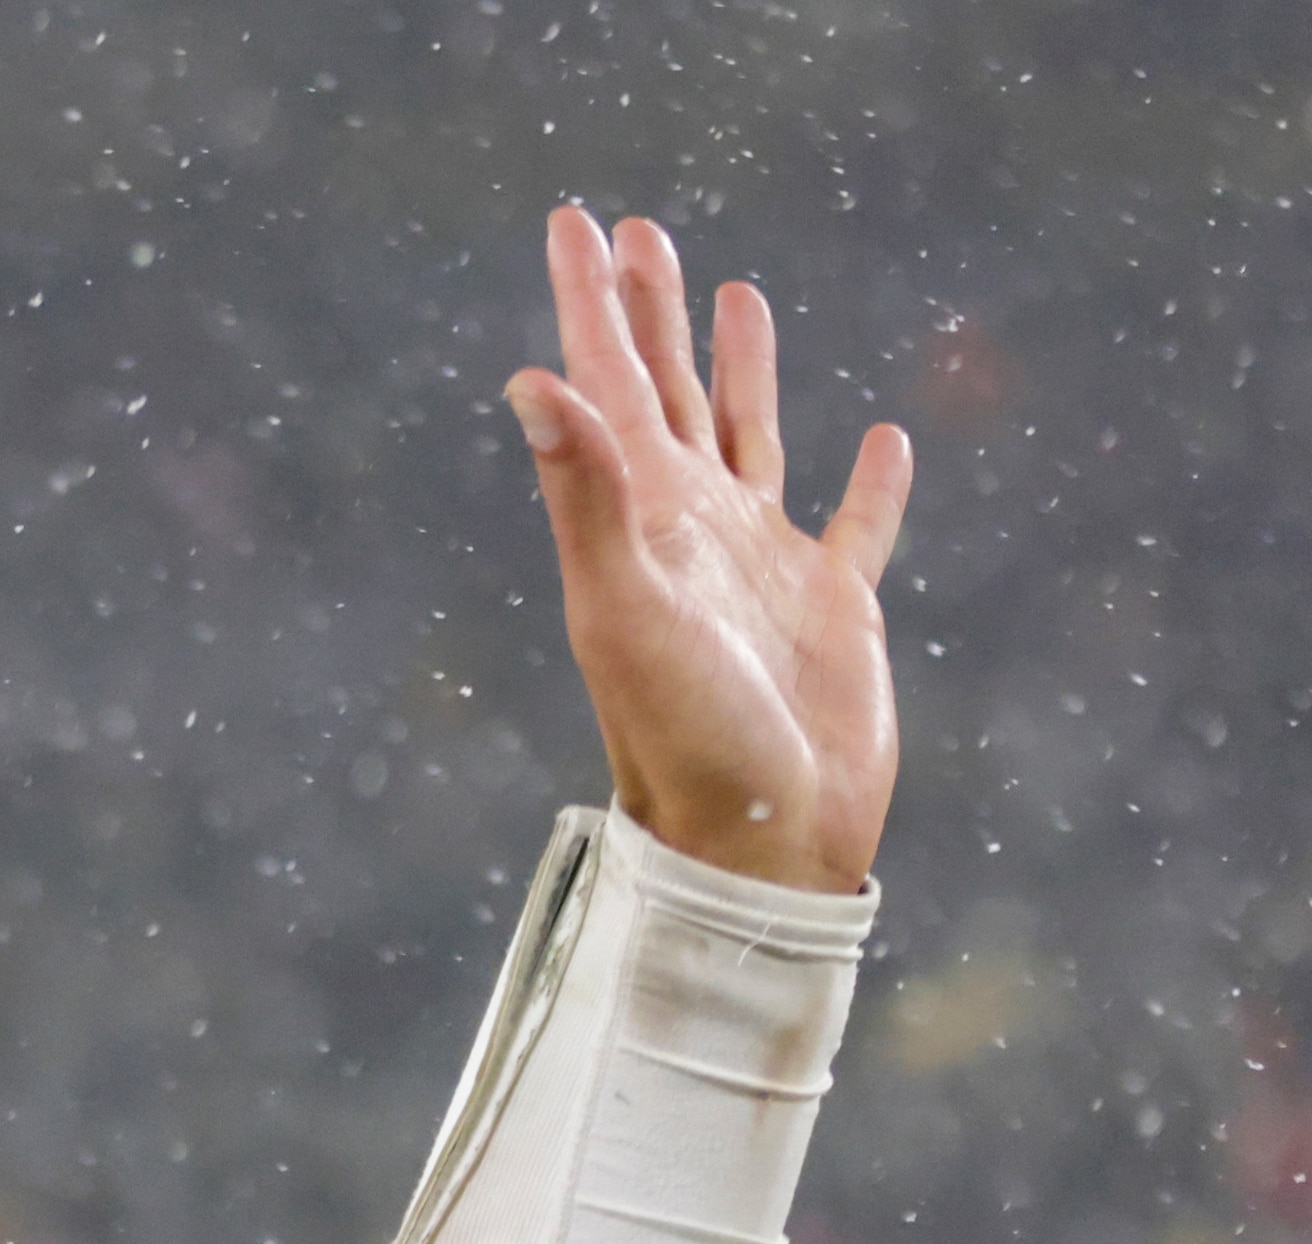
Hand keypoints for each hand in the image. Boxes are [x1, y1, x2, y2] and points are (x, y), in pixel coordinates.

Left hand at [506, 206, 908, 896]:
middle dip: (650, 314)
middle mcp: (690, 534)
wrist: (755, 847)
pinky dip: (873, 485)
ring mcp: (761, 569)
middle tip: (640, 234)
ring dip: (740, 370)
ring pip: (749, 438)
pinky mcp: (832, 611)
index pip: (605, 385)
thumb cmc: (682, 738)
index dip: (590, 303)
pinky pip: (856, 527)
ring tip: (737, 295)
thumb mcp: (627, 605)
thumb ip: (586, 494)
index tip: (576, 221)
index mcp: (636, 523)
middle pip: (665, 395)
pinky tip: (885, 438)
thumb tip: (532, 381)